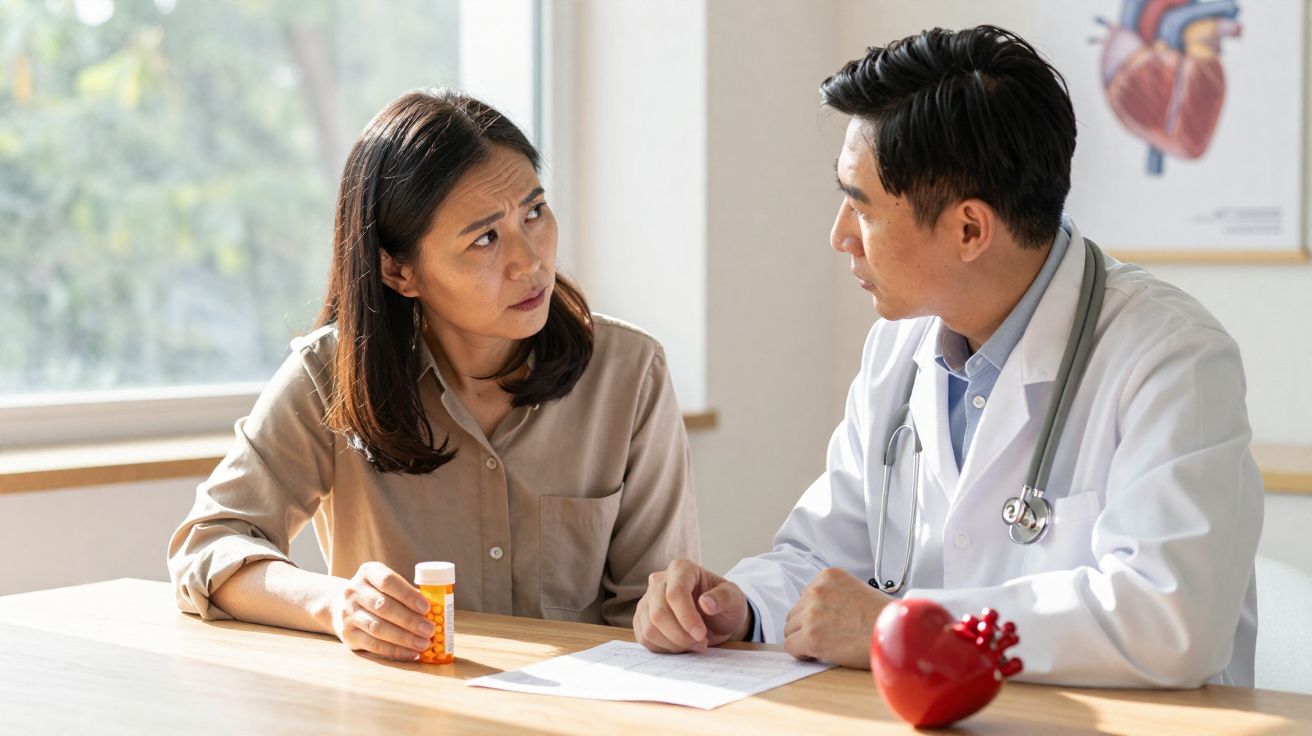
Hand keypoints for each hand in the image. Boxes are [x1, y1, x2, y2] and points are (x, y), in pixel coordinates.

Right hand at [327, 562, 434, 659]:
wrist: (340, 606)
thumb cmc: (377, 594)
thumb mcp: (388, 585)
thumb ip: (407, 593)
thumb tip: (436, 611)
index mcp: (368, 572)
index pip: (388, 582)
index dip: (408, 595)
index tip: (427, 608)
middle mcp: (354, 591)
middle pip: (383, 606)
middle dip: (409, 620)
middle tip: (429, 630)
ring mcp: (348, 613)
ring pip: (378, 628)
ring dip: (404, 638)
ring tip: (423, 644)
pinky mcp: (348, 634)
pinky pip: (373, 645)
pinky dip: (394, 651)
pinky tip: (411, 653)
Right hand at [634, 559, 751, 653]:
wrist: (715, 618)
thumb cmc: (724, 604)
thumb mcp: (734, 599)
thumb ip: (723, 598)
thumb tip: (706, 603)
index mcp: (681, 569)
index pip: (675, 593)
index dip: (686, 617)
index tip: (701, 635)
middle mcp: (659, 581)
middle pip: (659, 613)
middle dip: (681, 635)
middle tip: (702, 644)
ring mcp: (647, 600)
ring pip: (649, 628)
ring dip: (674, 644)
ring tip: (694, 644)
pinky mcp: (641, 619)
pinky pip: (644, 638)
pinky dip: (664, 648)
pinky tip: (681, 645)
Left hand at [783, 568, 891, 668]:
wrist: (896, 635)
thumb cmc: (882, 618)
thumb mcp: (857, 590)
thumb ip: (834, 594)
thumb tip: (817, 611)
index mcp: (828, 576)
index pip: (805, 596)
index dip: (814, 613)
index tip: (828, 623)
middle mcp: (816, 590)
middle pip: (795, 613)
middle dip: (807, 626)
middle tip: (828, 637)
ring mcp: (812, 613)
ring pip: (790, 630)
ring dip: (803, 639)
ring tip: (826, 646)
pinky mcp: (810, 636)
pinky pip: (790, 646)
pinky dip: (801, 653)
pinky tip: (817, 654)